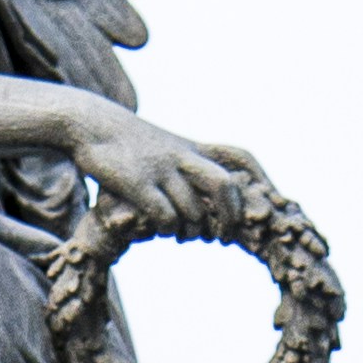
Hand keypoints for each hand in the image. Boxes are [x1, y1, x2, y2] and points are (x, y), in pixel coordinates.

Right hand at [62, 102, 265, 237]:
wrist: (92, 124)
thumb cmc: (129, 146)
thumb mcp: (165, 149)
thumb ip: (187, 170)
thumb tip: (207, 208)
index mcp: (193, 148)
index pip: (240, 157)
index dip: (261, 180)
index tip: (270, 203)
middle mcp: (183, 156)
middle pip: (225, 186)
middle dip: (231, 218)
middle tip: (225, 238)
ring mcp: (162, 169)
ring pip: (193, 211)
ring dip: (191, 230)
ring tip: (182, 234)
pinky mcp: (139, 183)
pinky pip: (166, 217)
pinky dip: (168, 228)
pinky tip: (161, 228)